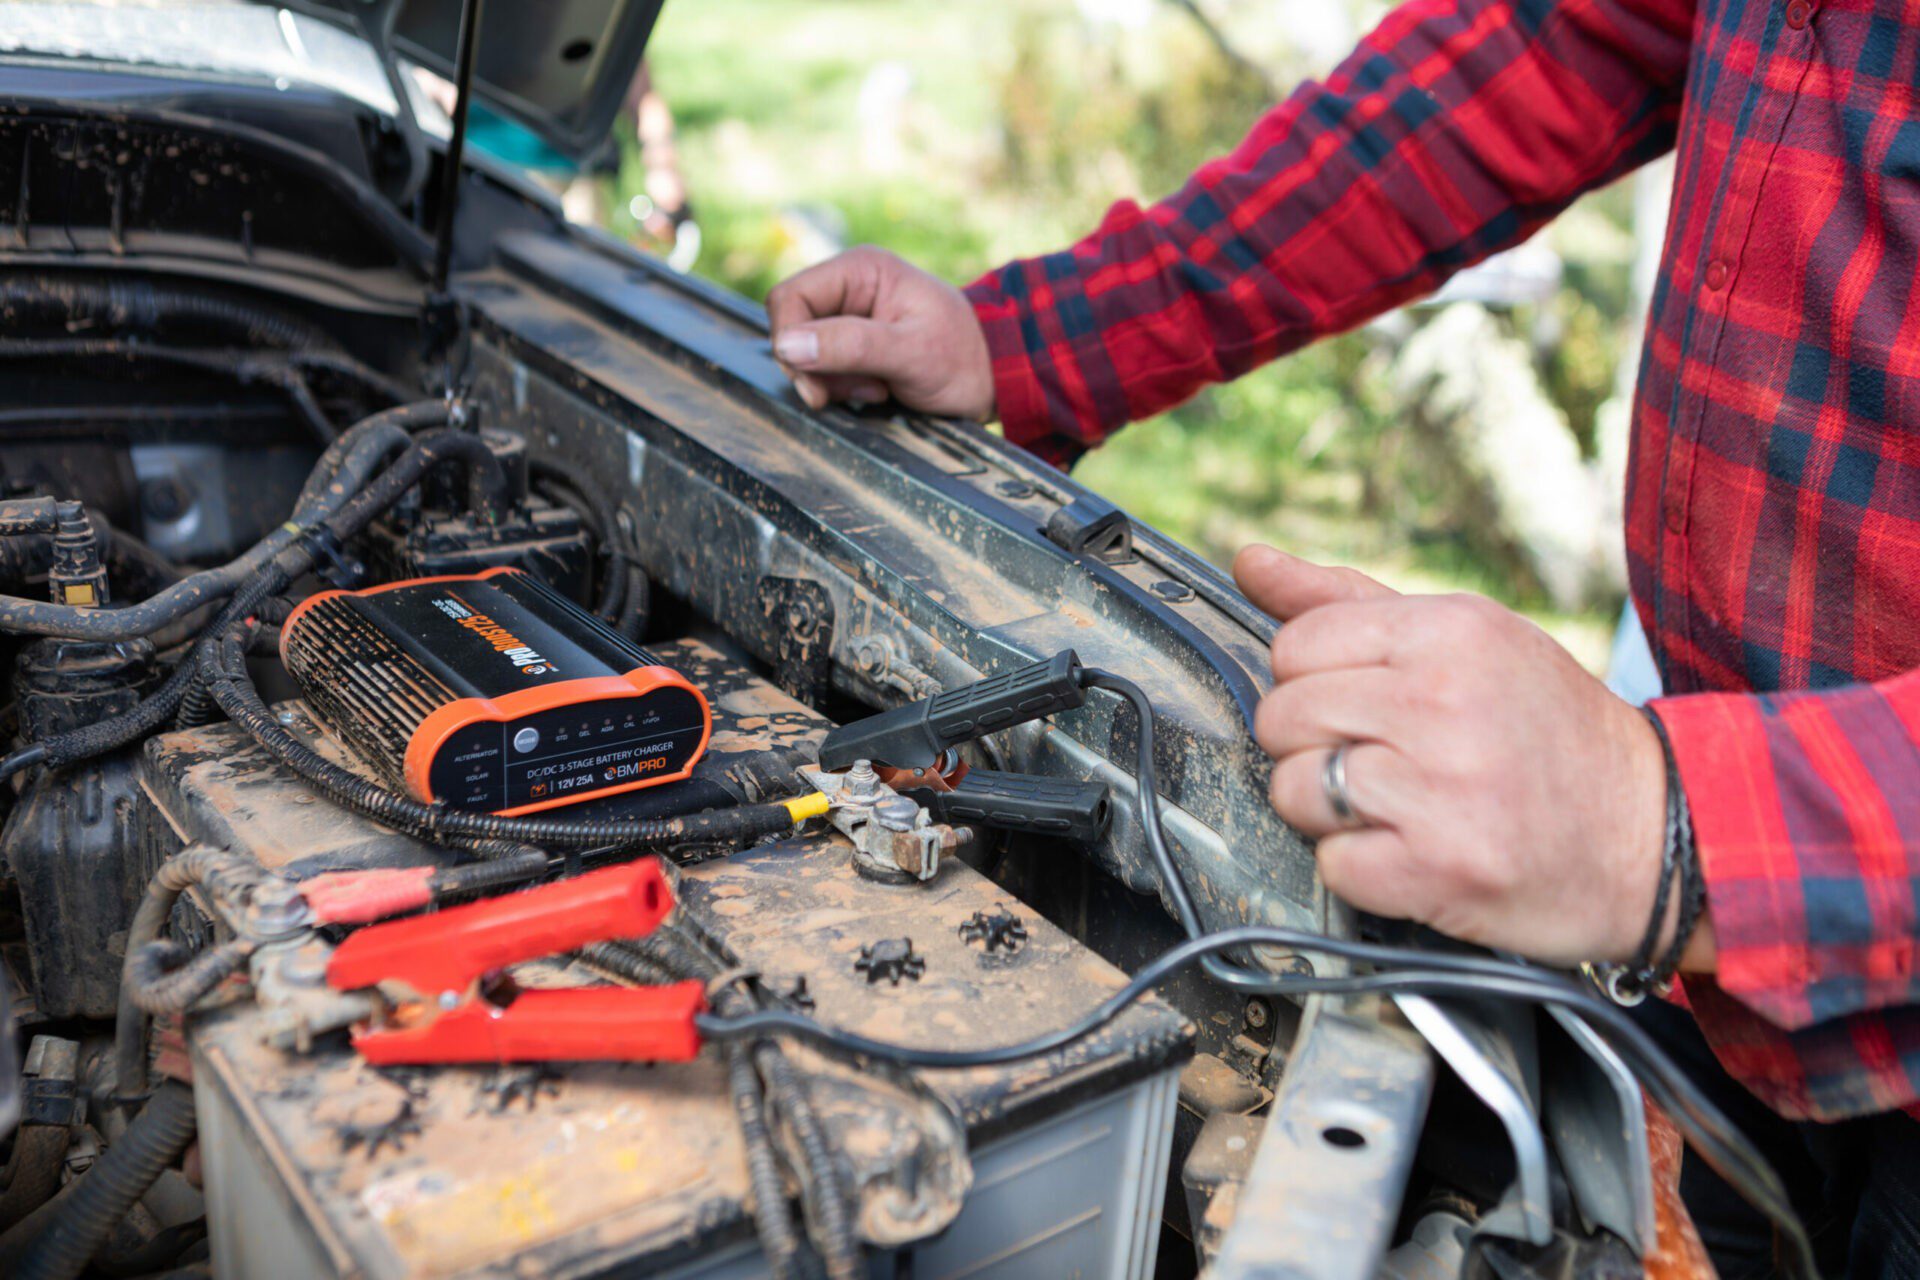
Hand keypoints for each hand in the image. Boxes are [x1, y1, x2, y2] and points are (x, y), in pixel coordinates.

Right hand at [766, 247, 994, 418]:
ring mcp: (849, 316)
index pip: (789, 297)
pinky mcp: (852, 343)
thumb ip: (850, 345)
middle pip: (791, 326)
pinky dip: (841, 387)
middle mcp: (848, 287)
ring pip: (803, 352)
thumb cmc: (961, 358)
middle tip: (856, 390)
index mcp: (861, 270)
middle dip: (814, 367)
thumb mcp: (909, 352)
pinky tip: (875, 390)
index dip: (791, 341)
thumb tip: (788, 345)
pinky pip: (822, 367)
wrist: (991, 378)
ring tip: (875, 388)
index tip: (814, 384)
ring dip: (831, 382)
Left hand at [1232, 544, 1698, 968]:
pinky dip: (1359, 870)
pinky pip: (1333, 863)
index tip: (1352, 706)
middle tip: (1373, 762)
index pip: (1294, 645)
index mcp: (1449, 632)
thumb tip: (1249, 559)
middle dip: (1310, 747)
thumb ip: (1347, 600)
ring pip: (1294, 790)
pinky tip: (1410, 855)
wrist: (1659, 836)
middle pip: (1284, 717)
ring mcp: (1441, 788)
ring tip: (1391, 810)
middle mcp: (1443, 701)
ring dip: (1326, 811)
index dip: (1307, 683)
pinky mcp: (1440, 868)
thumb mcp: (1468, 640)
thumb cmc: (1551, 733)